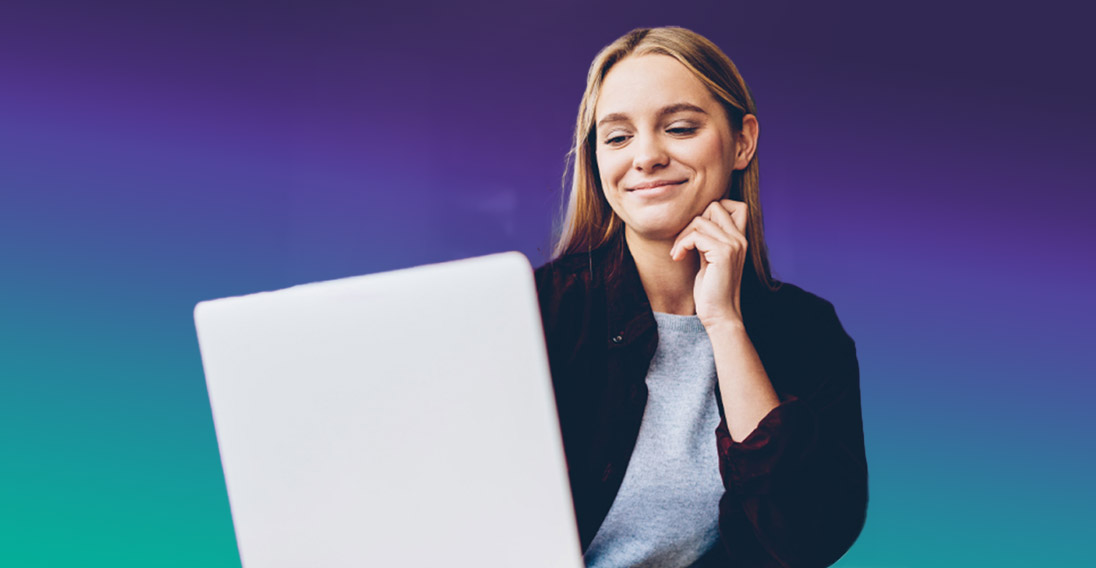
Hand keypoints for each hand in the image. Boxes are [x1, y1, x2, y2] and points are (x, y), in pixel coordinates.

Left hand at [669, 199, 748, 328]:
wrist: (721, 315)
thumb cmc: (712, 291)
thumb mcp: (710, 259)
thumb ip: (709, 240)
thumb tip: (694, 221)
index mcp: (740, 239)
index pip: (735, 205)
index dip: (712, 210)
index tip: (697, 232)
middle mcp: (740, 239)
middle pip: (715, 206)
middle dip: (693, 221)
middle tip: (684, 242)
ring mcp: (733, 245)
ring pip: (701, 219)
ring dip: (682, 235)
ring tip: (679, 252)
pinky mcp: (723, 254)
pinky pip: (695, 235)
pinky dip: (682, 244)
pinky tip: (678, 257)